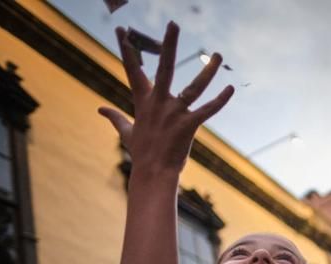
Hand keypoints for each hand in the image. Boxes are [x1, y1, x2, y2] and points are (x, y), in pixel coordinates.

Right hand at [98, 22, 233, 174]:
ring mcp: (174, 113)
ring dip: (208, 71)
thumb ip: (115, 118)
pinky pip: (207, 110)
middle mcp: (159, 102)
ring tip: (217, 53)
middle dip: (169, 45)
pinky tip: (230, 88)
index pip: (133, 69)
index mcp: (143, 100)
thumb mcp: (126, 132)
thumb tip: (100, 109)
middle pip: (164, 67)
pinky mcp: (188, 125)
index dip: (126, 49)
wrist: (153, 173)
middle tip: (173, 24)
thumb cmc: (141, 153)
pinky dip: (220, 100)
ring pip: (194, 87)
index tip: (121, 30)